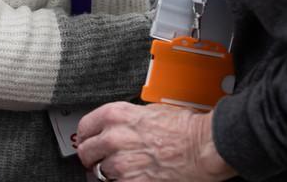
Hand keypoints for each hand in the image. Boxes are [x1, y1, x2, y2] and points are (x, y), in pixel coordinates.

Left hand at [75, 103, 233, 181]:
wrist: (201, 147)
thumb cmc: (184, 128)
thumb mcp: (150, 111)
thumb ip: (127, 119)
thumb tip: (116, 127)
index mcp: (117, 115)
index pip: (85, 127)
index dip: (87, 136)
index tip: (89, 141)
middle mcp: (114, 138)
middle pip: (86, 152)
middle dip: (93, 157)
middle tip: (100, 159)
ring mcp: (121, 163)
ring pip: (99, 172)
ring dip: (109, 172)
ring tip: (125, 169)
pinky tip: (133, 177)